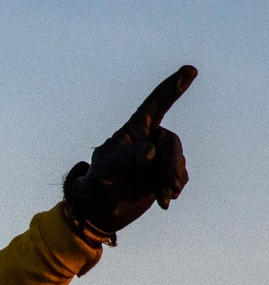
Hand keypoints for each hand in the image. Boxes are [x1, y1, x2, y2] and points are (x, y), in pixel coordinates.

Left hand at [64, 66, 196, 241]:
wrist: (97, 214)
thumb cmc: (94, 187)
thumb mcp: (103, 172)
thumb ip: (124, 159)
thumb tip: (151, 151)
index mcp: (132, 132)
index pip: (154, 105)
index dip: (172, 88)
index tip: (190, 70)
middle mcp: (147, 141)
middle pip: (170, 141)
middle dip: (172, 161)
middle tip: (168, 184)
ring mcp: (156, 159)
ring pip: (178, 159)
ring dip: (174, 177)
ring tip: (163, 196)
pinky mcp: (162, 177)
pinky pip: (179, 177)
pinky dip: (174, 188)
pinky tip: (163, 201)